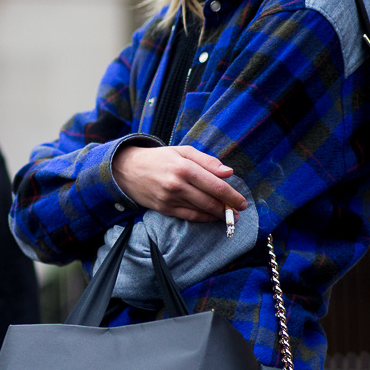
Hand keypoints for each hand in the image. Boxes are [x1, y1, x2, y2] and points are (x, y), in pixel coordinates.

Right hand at [112, 144, 246, 222]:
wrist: (126, 169)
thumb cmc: (159, 158)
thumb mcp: (183, 151)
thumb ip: (207, 161)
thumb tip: (228, 172)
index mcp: (184, 167)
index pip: (216, 185)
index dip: (232, 196)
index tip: (242, 202)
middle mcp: (177, 184)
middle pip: (210, 200)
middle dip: (227, 208)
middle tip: (238, 212)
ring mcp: (169, 198)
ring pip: (200, 210)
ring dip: (217, 215)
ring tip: (228, 216)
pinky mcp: (163, 208)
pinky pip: (188, 216)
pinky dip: (202, 218)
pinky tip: (210, 217)